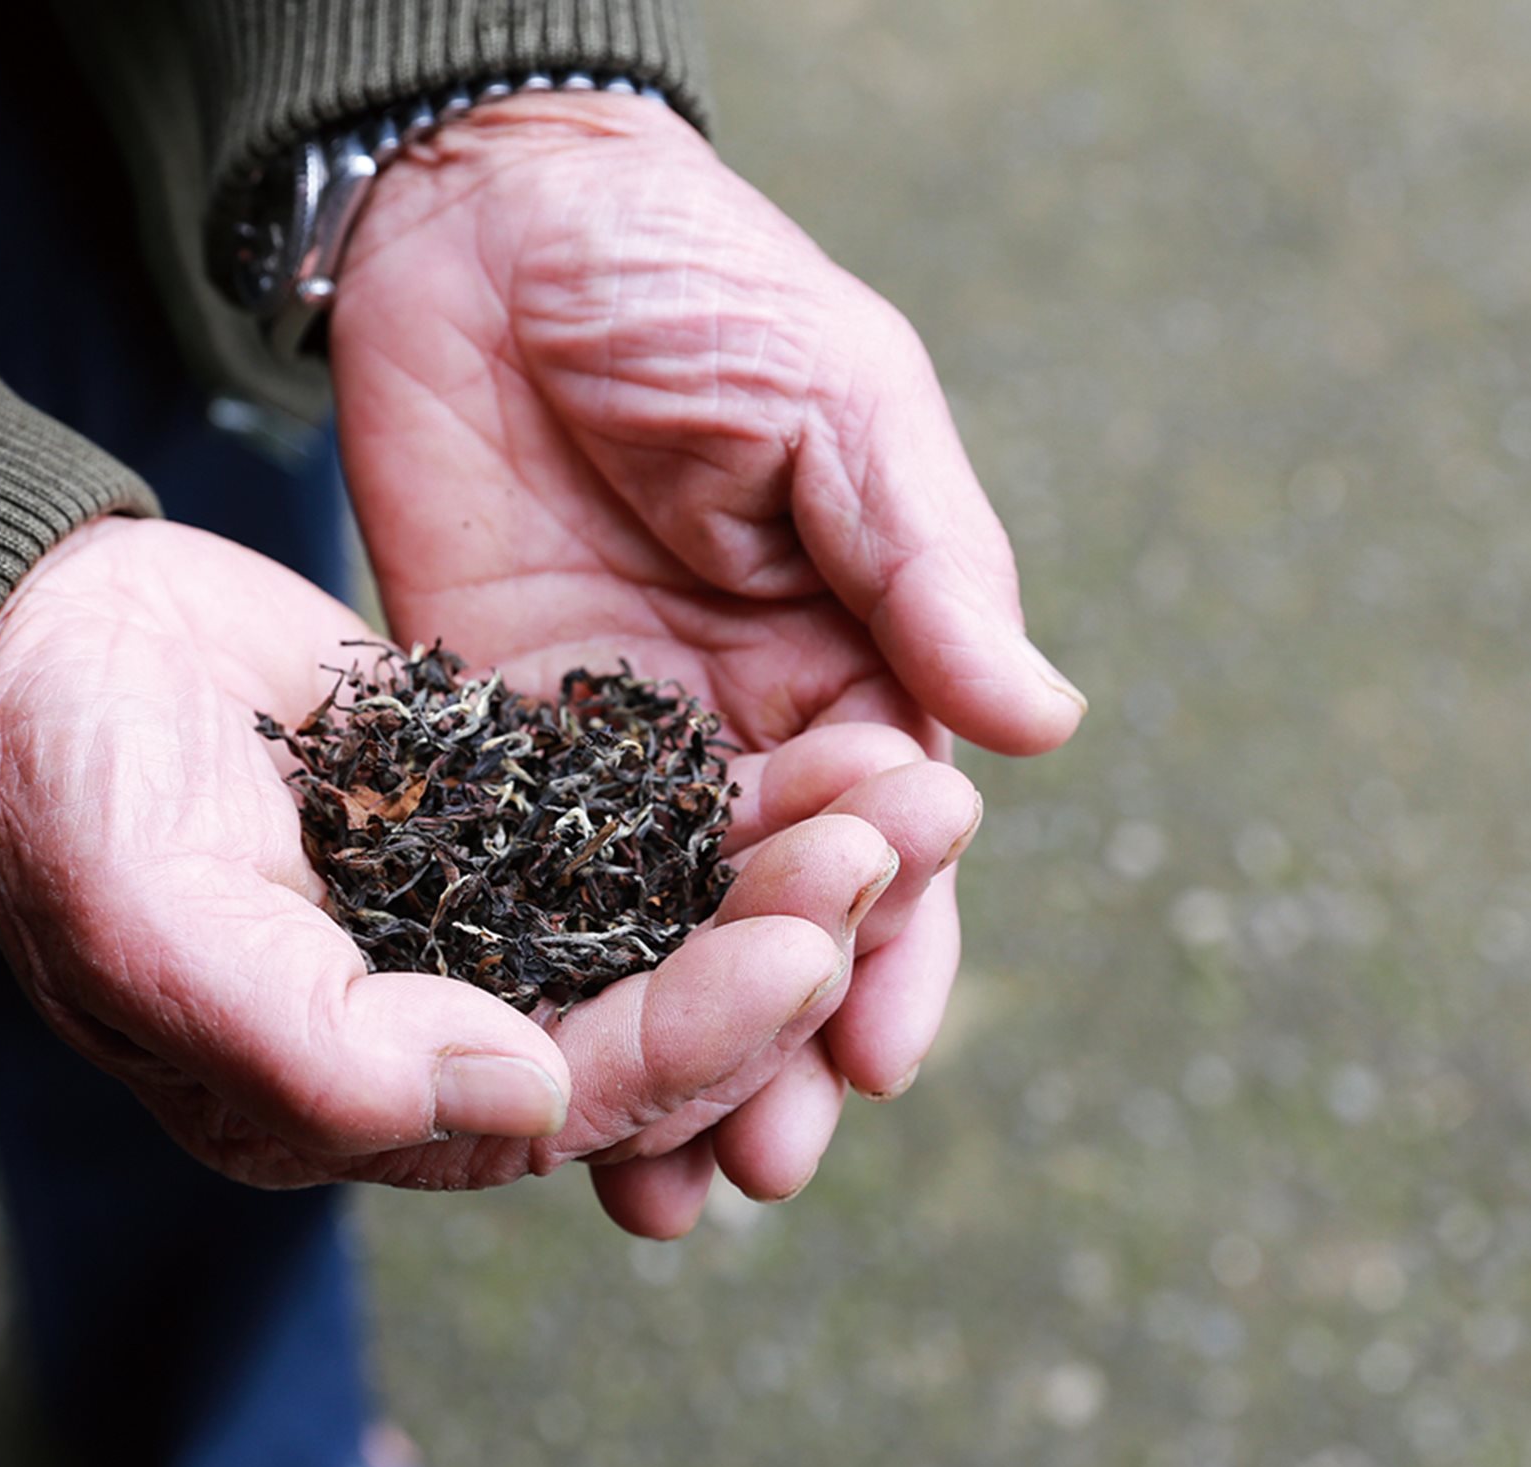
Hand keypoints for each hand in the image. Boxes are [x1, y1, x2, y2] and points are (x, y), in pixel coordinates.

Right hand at [0, 516, 913, 1219]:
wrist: (30, 638)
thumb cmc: (57, 791)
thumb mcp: (154, 925)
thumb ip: (318, 1049)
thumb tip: (519, 1105)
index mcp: (362, 1097)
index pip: (577, 1100)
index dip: (703, 1034)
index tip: (808, 945)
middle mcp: (444, 1028)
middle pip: (663, 1018)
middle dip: (793, 942)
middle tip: (907, 840)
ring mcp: (482, 921)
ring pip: (678, 922)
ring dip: (793, 867)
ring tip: (915, 788)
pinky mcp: (503, 815)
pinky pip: (648, 826)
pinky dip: (739, 794)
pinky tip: (834, 737)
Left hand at [332, 93, 1085, 1232]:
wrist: (491, 216)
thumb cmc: (694, 281)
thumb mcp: (839, 399)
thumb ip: (926, 563)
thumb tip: (1044, 727)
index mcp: (851, 660)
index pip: (891, 834)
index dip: (895, 938)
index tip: (881, 1041)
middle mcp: (740, 727)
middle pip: (774, 919)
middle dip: (780, 1039)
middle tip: (771, 1160)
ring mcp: (609, 745)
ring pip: (651, 933)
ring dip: (662, 1054)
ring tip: (660, 1187)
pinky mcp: (487, 737)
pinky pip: (514, 881)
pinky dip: (531, 983)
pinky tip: (525, 1077)